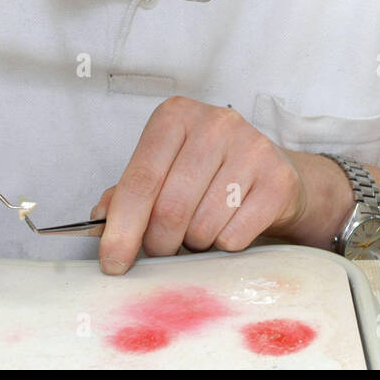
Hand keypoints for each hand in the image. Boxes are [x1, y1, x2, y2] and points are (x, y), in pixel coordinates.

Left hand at [92, 97, 307, 274]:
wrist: (271, 173)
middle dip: (158, 243)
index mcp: (175, 116)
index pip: (140, 179)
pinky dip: (223, 244)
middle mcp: (215, 124)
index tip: (112, 263)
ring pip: (202, 225)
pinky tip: (227, 225)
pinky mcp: (278, 178)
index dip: (122, 228)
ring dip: (193, 243)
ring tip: (200, 228)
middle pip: (170, 207)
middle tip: (161, 250)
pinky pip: (234, 235)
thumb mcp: (164, 170)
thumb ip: (128, 193)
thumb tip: (101, 221)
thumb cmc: (207, 172)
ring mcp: (251, 147)